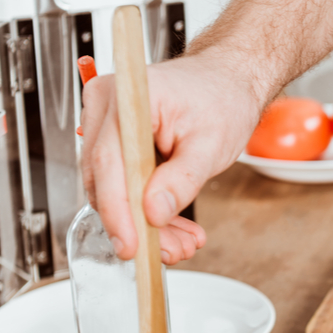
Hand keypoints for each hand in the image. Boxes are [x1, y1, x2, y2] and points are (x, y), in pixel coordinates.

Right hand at [80, 54, 261, 263]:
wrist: (228, 80)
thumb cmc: (222, 98)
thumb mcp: (211, 143)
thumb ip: (182, 179)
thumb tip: (153, 213)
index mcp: (125, 99)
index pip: (108, 164)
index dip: (117, 211)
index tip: (130, 245)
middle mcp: (105, 110)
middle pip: (106, 182)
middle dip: (137, 224)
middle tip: (171, 251)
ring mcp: (107, 127)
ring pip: (114, 190)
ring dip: (146, 223)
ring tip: (182, 243)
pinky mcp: (118, 144)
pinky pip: (124, 186)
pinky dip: (148, 210)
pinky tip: (175, 228)